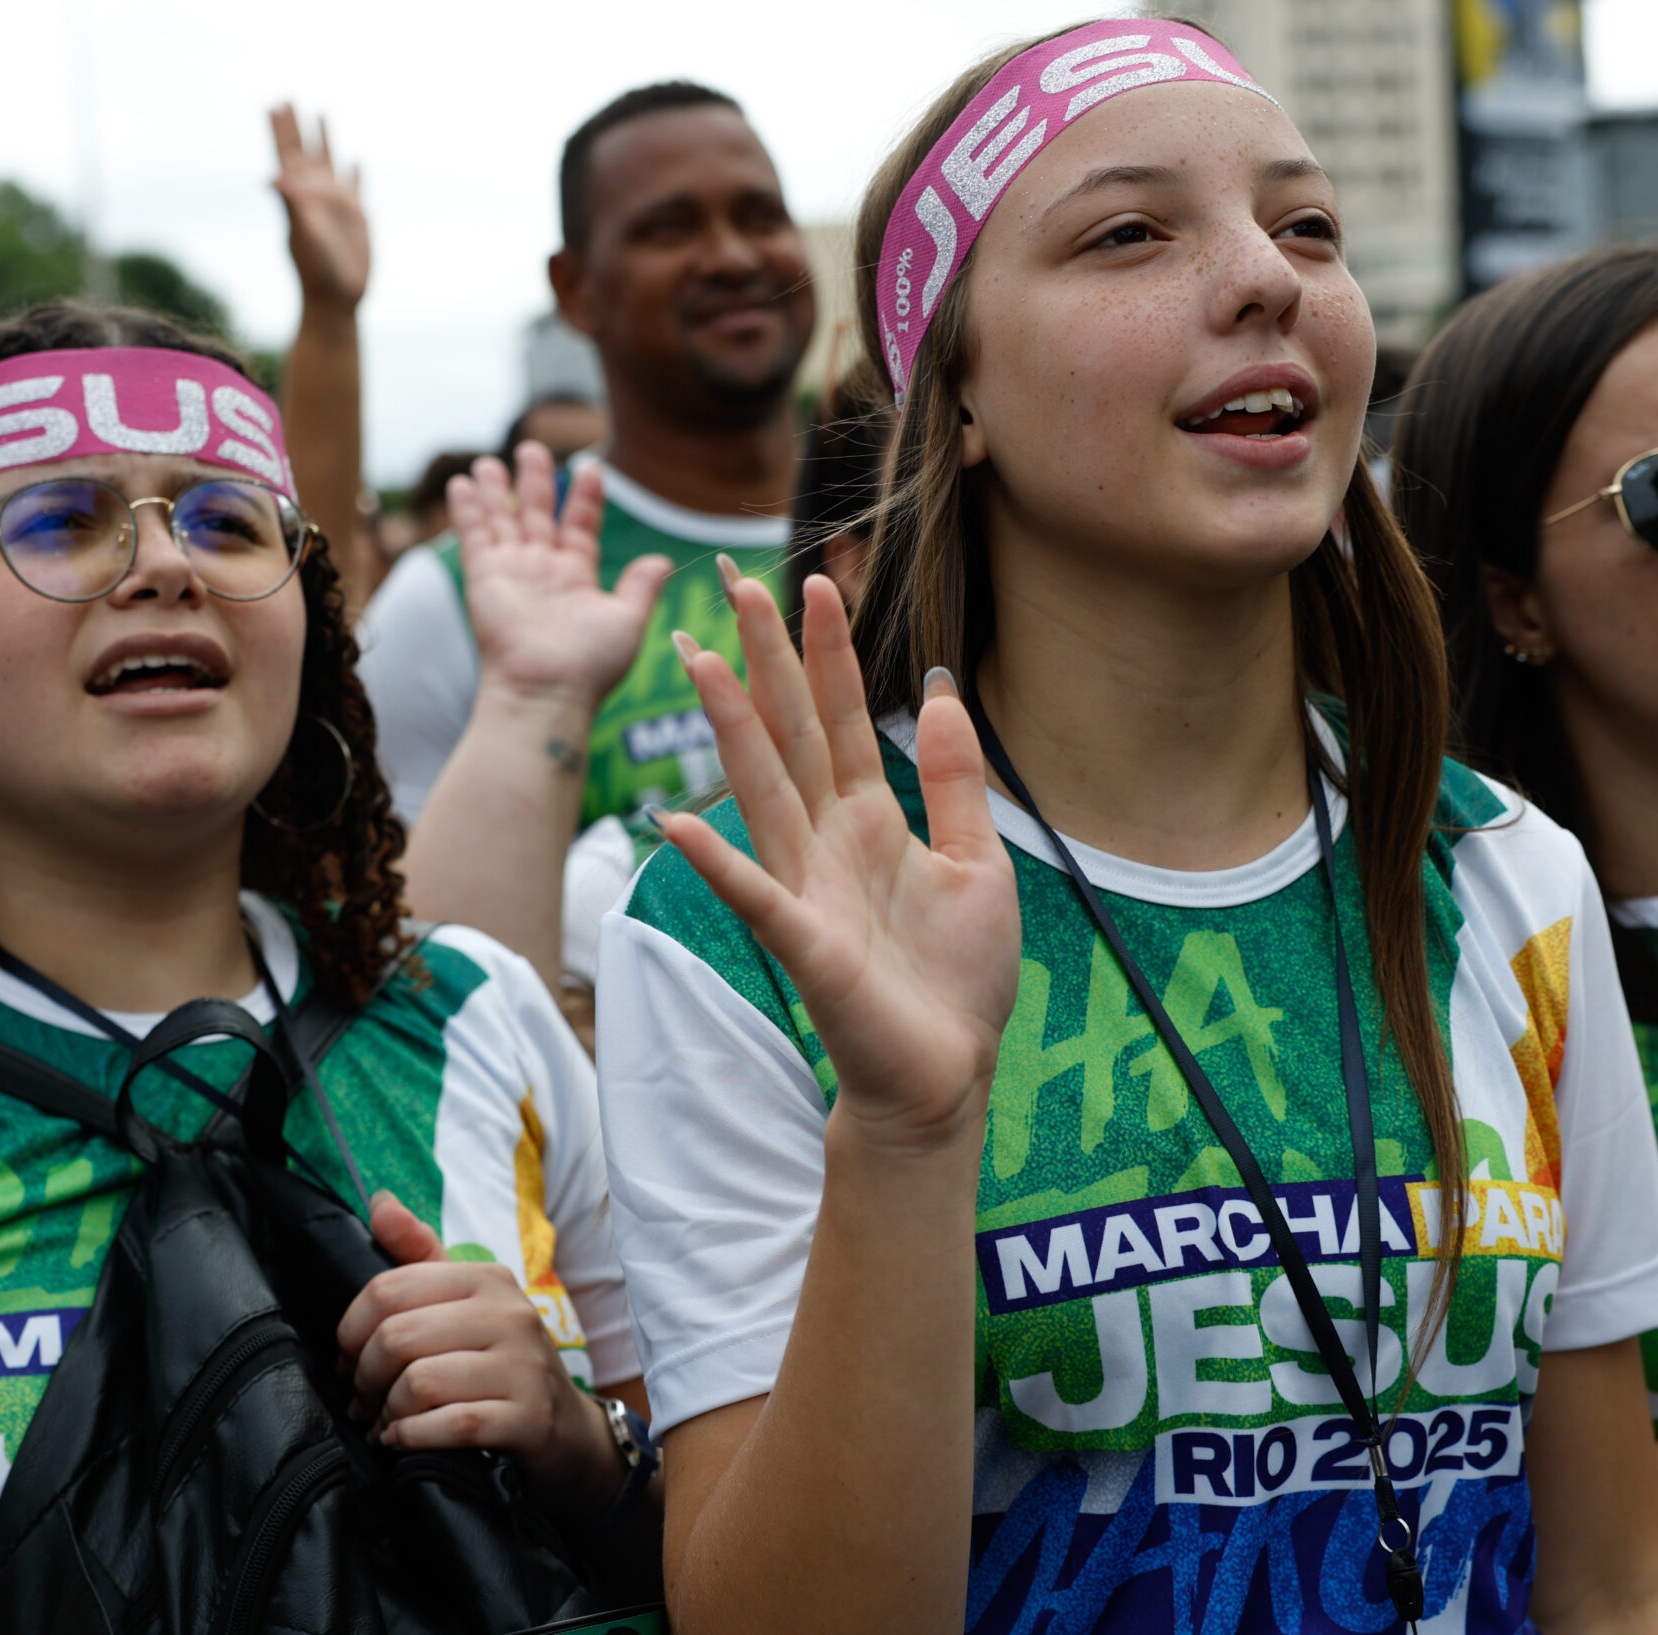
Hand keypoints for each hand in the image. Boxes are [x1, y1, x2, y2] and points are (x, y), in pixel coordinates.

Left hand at [271, 104, 368, 311]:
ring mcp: (336, 204)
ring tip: (321, 113)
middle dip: (297, 126)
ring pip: (330, 162)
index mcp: (300, 195)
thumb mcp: (303, 234)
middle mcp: (316, 194)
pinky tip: (355, 161)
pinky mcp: (357, 217)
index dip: (281, 130)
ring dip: (325, 139)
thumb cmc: (317, 270)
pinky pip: (355, 185)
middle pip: (305, 151)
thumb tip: (273, 178)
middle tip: (288, 99)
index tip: (274, 104)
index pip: (287, 154)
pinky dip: (355, 172)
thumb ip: (292, 204)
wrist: (335, 299)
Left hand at [337, 1192, 618, 1507]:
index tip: (347, 1358)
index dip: (351, 1329)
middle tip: (363, 1399)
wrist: (567, 1428)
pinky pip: (451, 1425)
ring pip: (419, 1382)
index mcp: (487, 1278)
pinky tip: (403, 1440)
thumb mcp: (467, 1301)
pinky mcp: (529, 1417)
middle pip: (397, 1337)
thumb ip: (419, 1253)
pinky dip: (412, 1437)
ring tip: (385, 1422)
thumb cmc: (502, 1362)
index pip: (389, 1288)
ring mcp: (523, 1366)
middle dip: (364, 1377)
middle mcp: (510, 1314)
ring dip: (387, 1412)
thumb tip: (380, 1201)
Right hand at [451, 445, 668, 714]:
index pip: (580, 526)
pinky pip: (475, 535)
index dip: (584, 498)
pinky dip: (468, 509)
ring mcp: (512, 573)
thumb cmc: (590, 664)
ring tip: (488, 461)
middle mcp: (542, 572)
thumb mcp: (627, 620)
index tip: (591, 469)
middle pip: (537, 515)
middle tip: (532, 449)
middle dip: (535, 482)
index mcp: (577, 578)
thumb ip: (642, 587)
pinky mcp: (484, 576)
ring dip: (495, 490)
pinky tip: (462, 484)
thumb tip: (663, 560)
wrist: (547, 690)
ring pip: (502, 520)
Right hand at [656, 573, 1018, 1145]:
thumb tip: (940, 692)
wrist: (946, 1075)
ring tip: (698, 659)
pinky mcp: (803, 943)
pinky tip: (679, 821)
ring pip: (762, 790)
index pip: (841, 719)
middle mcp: (827, 841)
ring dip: (729, 727)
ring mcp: (806, 888)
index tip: (816, 582)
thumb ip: (956, 780)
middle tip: (736, 584)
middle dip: (766, 661)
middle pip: (791, 734)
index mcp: (869, 820)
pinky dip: (716, 861)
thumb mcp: (978, 861)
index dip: (828, 653)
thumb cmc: (957, 980)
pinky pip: (753, 894)